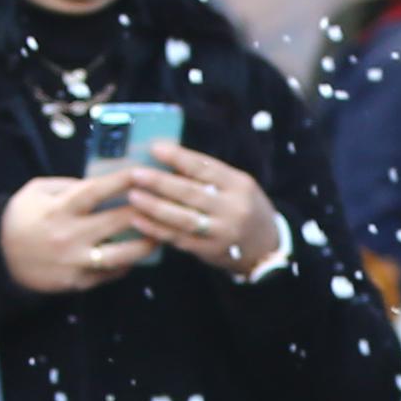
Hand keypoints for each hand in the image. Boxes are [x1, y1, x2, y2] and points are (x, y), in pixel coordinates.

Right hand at [0, 168, 153, 295]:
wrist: (0, 258)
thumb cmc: (21, 218)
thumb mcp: (37, 191)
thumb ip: (69, 184)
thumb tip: (104, 182)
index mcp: (59, 209)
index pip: (96, 191)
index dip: (122, 180)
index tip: (144, 171)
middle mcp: (69, 236)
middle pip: (116, 222)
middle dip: (145, 210)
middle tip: (165, 203)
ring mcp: (74, 262)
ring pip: (121, 255)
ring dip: (145, 244)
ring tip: (160, 234)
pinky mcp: (77, 282)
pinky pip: (109, 275)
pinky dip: (126, 265)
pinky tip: (138, 254)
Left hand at [123, 140, 285, 277]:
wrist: (267, 248)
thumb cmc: (245, 208)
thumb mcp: (237, 186)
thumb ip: (209, 175)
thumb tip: (170, 159)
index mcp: (239, 185)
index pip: (206, 168)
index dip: (179, 157)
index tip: (155, 148)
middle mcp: (233, 208)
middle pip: (192, 193)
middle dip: (160, 182)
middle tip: (135, 173)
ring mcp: (221, 232)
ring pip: (183, 218)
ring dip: (155, 207)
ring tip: (132, 196)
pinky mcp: (210, 251)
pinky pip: (179, 239)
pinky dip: (157, 230)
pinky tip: (139, 221)